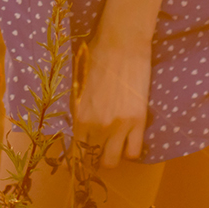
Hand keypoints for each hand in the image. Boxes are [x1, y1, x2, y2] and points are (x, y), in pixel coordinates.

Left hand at [73, 37, 152, 166]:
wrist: (122, 43)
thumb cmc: (95, 56)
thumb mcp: (77, 84)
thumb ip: (75, 108)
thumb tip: (72, 125)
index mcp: (77, 115)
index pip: (71, 150)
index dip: (71, 161)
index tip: (70, 164)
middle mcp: (96, 125)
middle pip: (91, 160)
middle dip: (91, 159)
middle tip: (94, 152)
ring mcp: (118, 125)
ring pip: (112, 161)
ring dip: (110, 156)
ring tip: (111, 147)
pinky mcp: (138, 121)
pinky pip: (134, 152)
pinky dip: (130, 150)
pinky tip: (127, 140)